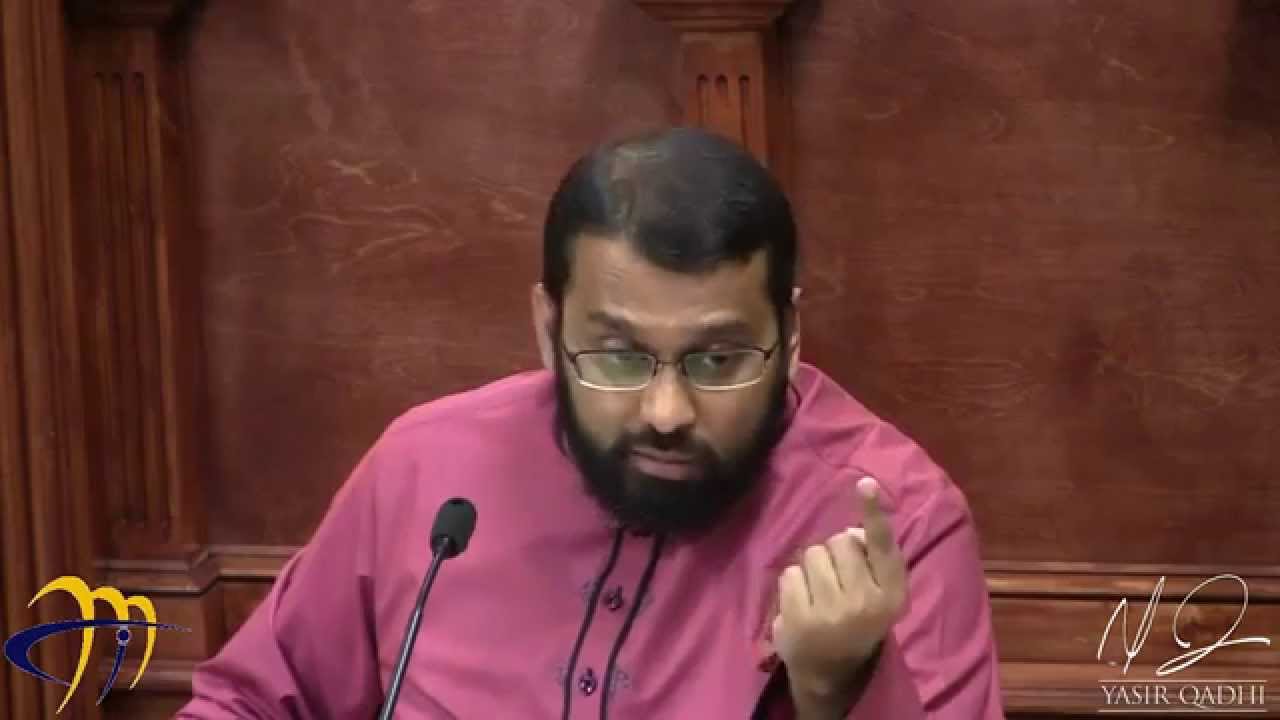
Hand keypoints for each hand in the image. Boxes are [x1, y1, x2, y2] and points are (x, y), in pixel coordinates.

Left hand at [772, 476, 907, 702]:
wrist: (830, 671)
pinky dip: (793, 584)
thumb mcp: (878, 595)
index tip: (865, 482)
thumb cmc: (856, 621)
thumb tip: (851, 530)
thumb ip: (873, 561)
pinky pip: (790, 573)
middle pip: (839, 542)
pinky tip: (802, 604)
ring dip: (812, 568)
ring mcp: (833, 612)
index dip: (873, 512)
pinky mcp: (801, 619)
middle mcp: (867, 601)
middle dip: (834, 553)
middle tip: (836, 581)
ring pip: (813, 554)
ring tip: (819, 593)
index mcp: (893, 594)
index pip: (883, 545)